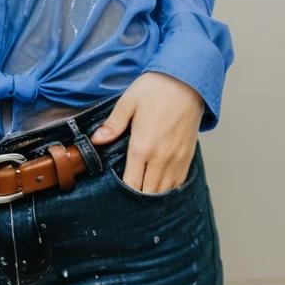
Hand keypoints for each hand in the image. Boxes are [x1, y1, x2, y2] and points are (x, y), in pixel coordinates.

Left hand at [91, 71, 203, 193]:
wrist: (188, 81)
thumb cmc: (156, 89)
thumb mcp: (129, 101)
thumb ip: (113, 124)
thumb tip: (96, 141)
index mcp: (142, 147)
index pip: (131, 184)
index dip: (122, 195)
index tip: (113, 197)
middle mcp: (161, 159)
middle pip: (148, 193)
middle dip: (136, 201)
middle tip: (124, 202)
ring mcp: (177, 160)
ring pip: (164, 192)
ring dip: (152, 198)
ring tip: (140, 200)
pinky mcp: (188, 157)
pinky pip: (178, 184)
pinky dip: (167, 191)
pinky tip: (158, 190)